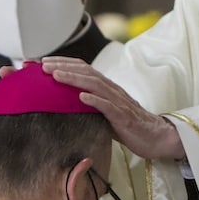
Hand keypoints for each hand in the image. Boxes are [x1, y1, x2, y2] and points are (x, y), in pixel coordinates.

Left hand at [40, 56, 184, 159]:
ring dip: (74, 78)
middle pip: (86, 72)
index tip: (43, 63)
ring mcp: (118, 102)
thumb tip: (66, 104)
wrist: (155, 137)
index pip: (83, 69)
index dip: (64, 63)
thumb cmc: (129, 126)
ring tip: (56, 75)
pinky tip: (81, 97)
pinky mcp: (123, 116)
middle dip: (63, 66)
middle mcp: (112, 90)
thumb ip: (89, 106)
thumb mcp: (105, 113)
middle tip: (43, 65)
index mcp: (106, 88)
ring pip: (95, 84)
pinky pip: (108, 106)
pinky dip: (94, 100)